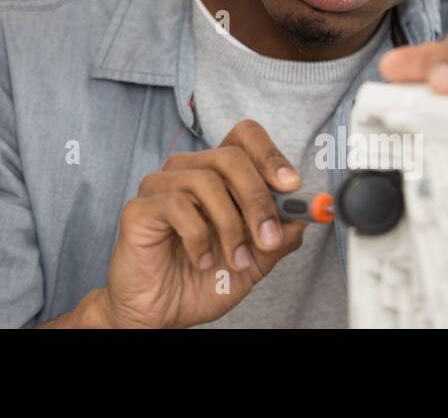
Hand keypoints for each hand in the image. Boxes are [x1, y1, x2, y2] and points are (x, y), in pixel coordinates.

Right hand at [101, 119, 307, 327]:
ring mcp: (161, 186)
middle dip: (258, 199)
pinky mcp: (140, 208)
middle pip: (230, 157)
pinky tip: (201, 260)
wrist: (163, 312)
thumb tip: (306, 212)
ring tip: (236, 261)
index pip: (244, 136)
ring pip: (207, 181)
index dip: (270, 155)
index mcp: (217, 173)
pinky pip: (178, 206)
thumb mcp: (255, 260)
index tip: (291, 186)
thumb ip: (280, 235)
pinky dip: (199, 237)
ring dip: (231, 227)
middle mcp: (188, 170)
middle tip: (269, 238)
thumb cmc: (203, 279)